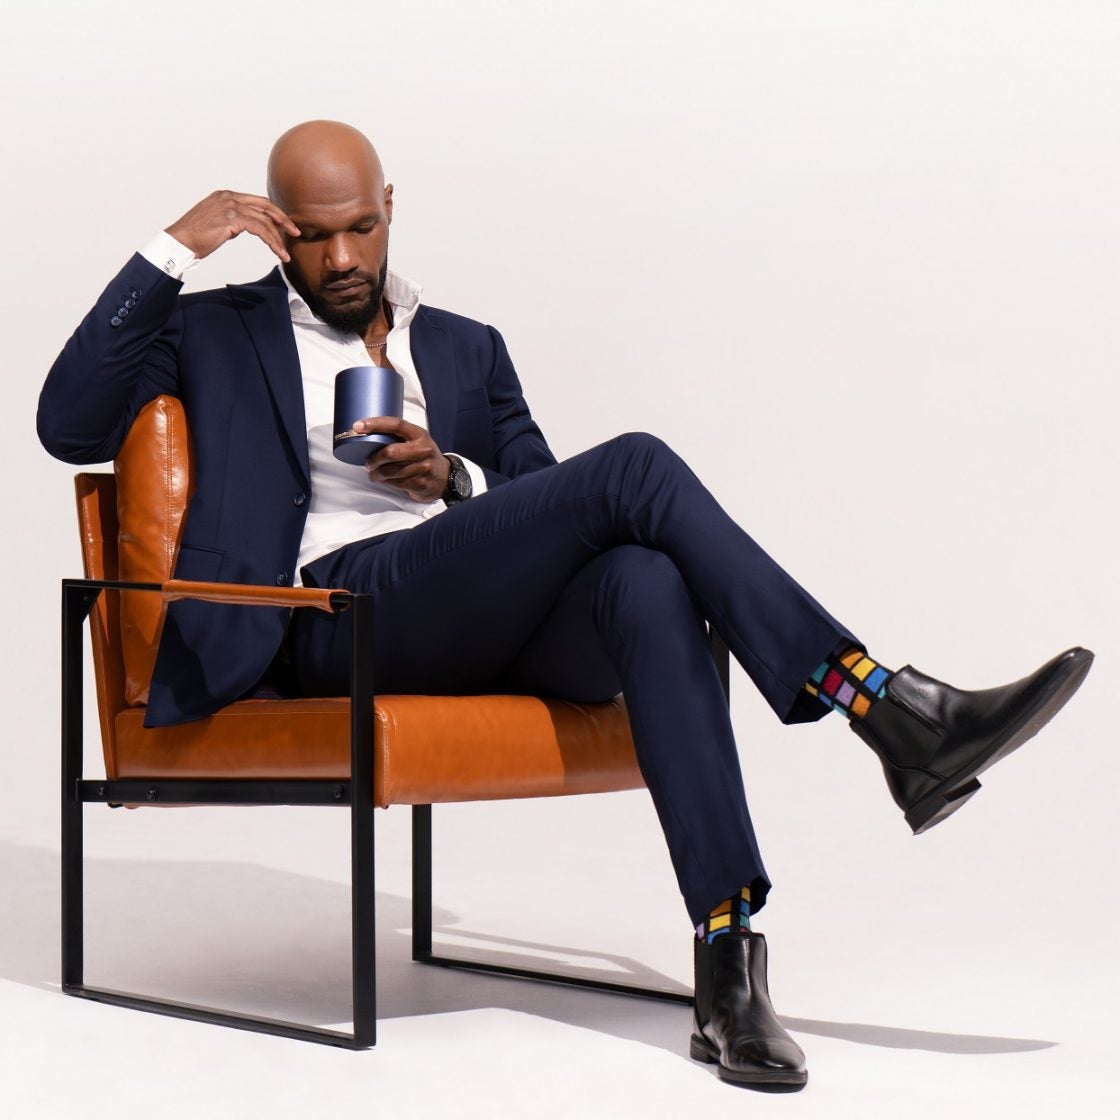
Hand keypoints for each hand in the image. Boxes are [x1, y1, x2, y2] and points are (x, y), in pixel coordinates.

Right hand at [166, 190, 300, 261]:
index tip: (285, 226)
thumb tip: (245, 227)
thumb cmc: (195, 237)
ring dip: (278, 238)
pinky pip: (260, 229)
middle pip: (265, 206)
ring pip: (264, 220)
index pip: (258, 202)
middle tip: (296, 232)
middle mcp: (230, 197)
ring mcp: (231, 206)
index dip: (274, 214)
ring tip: (285, 253)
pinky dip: (272, 242)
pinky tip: (277, 252)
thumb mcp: (217, 223)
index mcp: (227, 196)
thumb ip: (233, 221)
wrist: (179, 242)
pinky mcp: (232, 219)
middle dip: (283, 220)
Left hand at [358, 417, 450, 501]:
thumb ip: (398, 437)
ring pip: (391, 471)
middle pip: (391, 452)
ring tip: (373, 474)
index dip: (375, 424)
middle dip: (374, 459)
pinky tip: (386, 481)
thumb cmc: (422, 456)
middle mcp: (423, 449)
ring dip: (377, 474)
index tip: (358, 426)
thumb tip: (367, 436)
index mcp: (419, 434)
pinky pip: (396, 484)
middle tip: (367, 463)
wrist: (445, 477)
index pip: (396, 424)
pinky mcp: (421, 483)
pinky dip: (387, 483)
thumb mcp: (416, 441)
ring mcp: (424, 467)